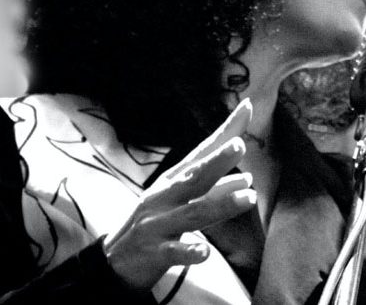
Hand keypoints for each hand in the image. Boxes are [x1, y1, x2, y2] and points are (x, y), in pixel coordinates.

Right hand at [104, 99, 255, 289]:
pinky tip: (205, 252)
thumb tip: (247, 179)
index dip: (225, 132)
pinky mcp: (153, 252)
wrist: (113, 261)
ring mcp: (158, 222)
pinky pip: (173, 252)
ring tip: (249, 197)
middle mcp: (166, 195)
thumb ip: (215, 190)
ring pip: (193, 212)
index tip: (247, 107)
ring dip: (221, 204)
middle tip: (239, 146)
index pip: (204, 151)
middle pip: (195, 176)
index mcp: (175, 180)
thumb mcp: (182, 201)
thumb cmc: (156, 222)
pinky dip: (189, 251)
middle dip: (217, 160)